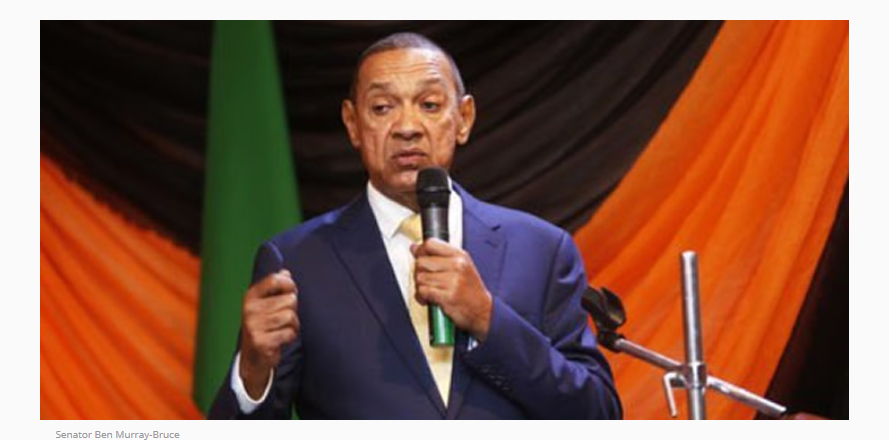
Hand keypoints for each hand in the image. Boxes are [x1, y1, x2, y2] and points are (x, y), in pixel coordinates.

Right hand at [238, 269, 298, 398]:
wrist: (253, 357)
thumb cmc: (264, 326)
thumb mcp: (267, 304)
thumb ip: (277, 288)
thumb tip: (286, 272)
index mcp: (251, 297)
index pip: (275, 279)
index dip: (289, 284)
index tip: (291, 291)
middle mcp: (250, 309)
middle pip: (289, 300)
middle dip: (292, 310)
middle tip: (283, 319)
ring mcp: (254, 326)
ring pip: (290, 316)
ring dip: (293, 325)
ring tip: (283, 329)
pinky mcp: (261, 342)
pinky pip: (289, 332)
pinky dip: (290, 336)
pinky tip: (281, 339)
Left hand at [411, 239, 492, 341]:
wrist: (483, 311)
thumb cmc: (470, 290)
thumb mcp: (461, 266)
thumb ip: (439, 256)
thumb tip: (414, 248)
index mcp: (460, 256)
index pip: (431, 244)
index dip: (420, 250)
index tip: (418, 256)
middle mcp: (457, 265)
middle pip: (421, 262)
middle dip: (419, 273)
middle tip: (426, 280)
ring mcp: (453, 281)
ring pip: (420, 278)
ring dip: (420, 287)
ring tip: (430, 291)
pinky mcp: (448, 296)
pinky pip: (423, 291)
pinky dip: (422, 297)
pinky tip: (429, 299)